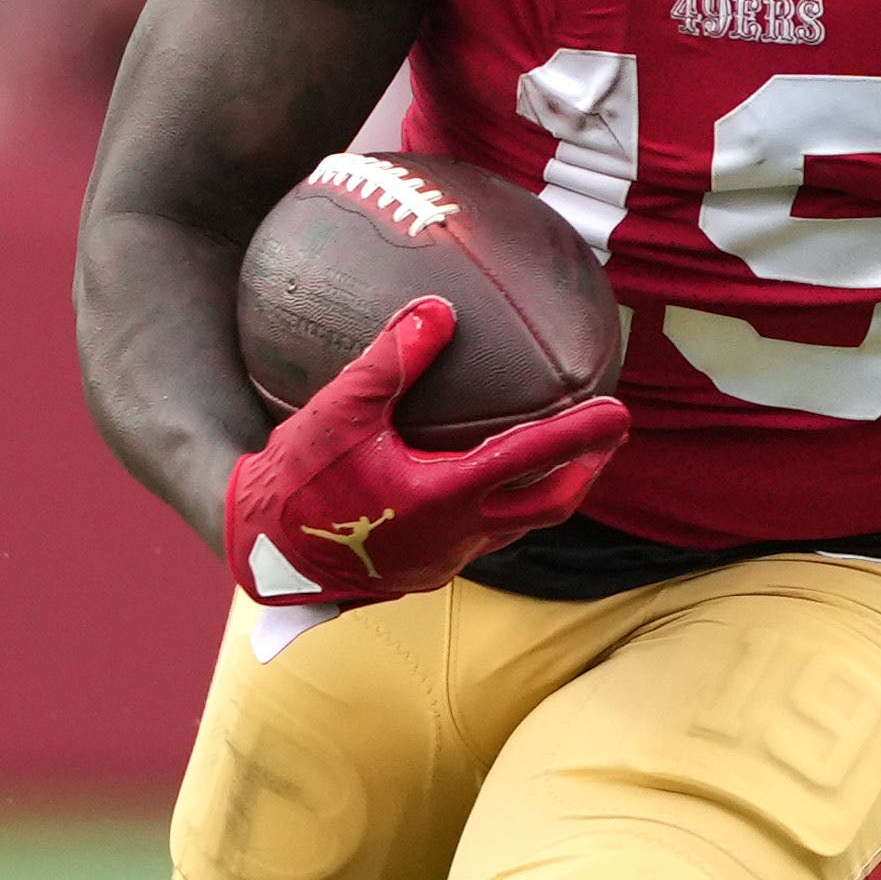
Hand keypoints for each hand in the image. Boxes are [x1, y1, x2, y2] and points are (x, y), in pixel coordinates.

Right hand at [222, 299, 626, 611]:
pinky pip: (484, 536)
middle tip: (611, 435)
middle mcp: (456, 537)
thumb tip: (441, 308)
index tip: (619, 410)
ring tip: (568, 458)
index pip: (530, 461)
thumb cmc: (296, 480)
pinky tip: (494, 482)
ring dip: (550, 492)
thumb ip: (392, 359)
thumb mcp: (338, 410)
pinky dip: (507, 506)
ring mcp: (444, 560)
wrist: (261, 553)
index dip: (581, 435)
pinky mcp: (426, 571)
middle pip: (548, 507)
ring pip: (518, 528)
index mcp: (443, 498)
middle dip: (587, 470)